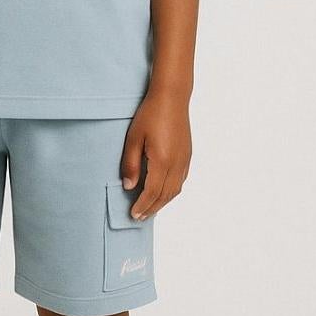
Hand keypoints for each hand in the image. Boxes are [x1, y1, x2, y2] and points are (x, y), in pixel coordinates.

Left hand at [119, 89, 191, 218]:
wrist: (171, 98)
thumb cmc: (150, 114)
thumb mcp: (133, 138)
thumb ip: (130, 164)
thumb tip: (129, 186)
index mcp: (162, 161)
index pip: (152, 192)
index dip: (142, 206)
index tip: (133, 214)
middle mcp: (176, 164)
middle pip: (165, 195)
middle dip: (152, 208)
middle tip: (139, 217)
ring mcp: (184, 160)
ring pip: (175, 190)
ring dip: (162, 202)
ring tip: (150, 209)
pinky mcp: (187, 155)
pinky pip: (180, 180)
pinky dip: (171, 192)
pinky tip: (162, 192)